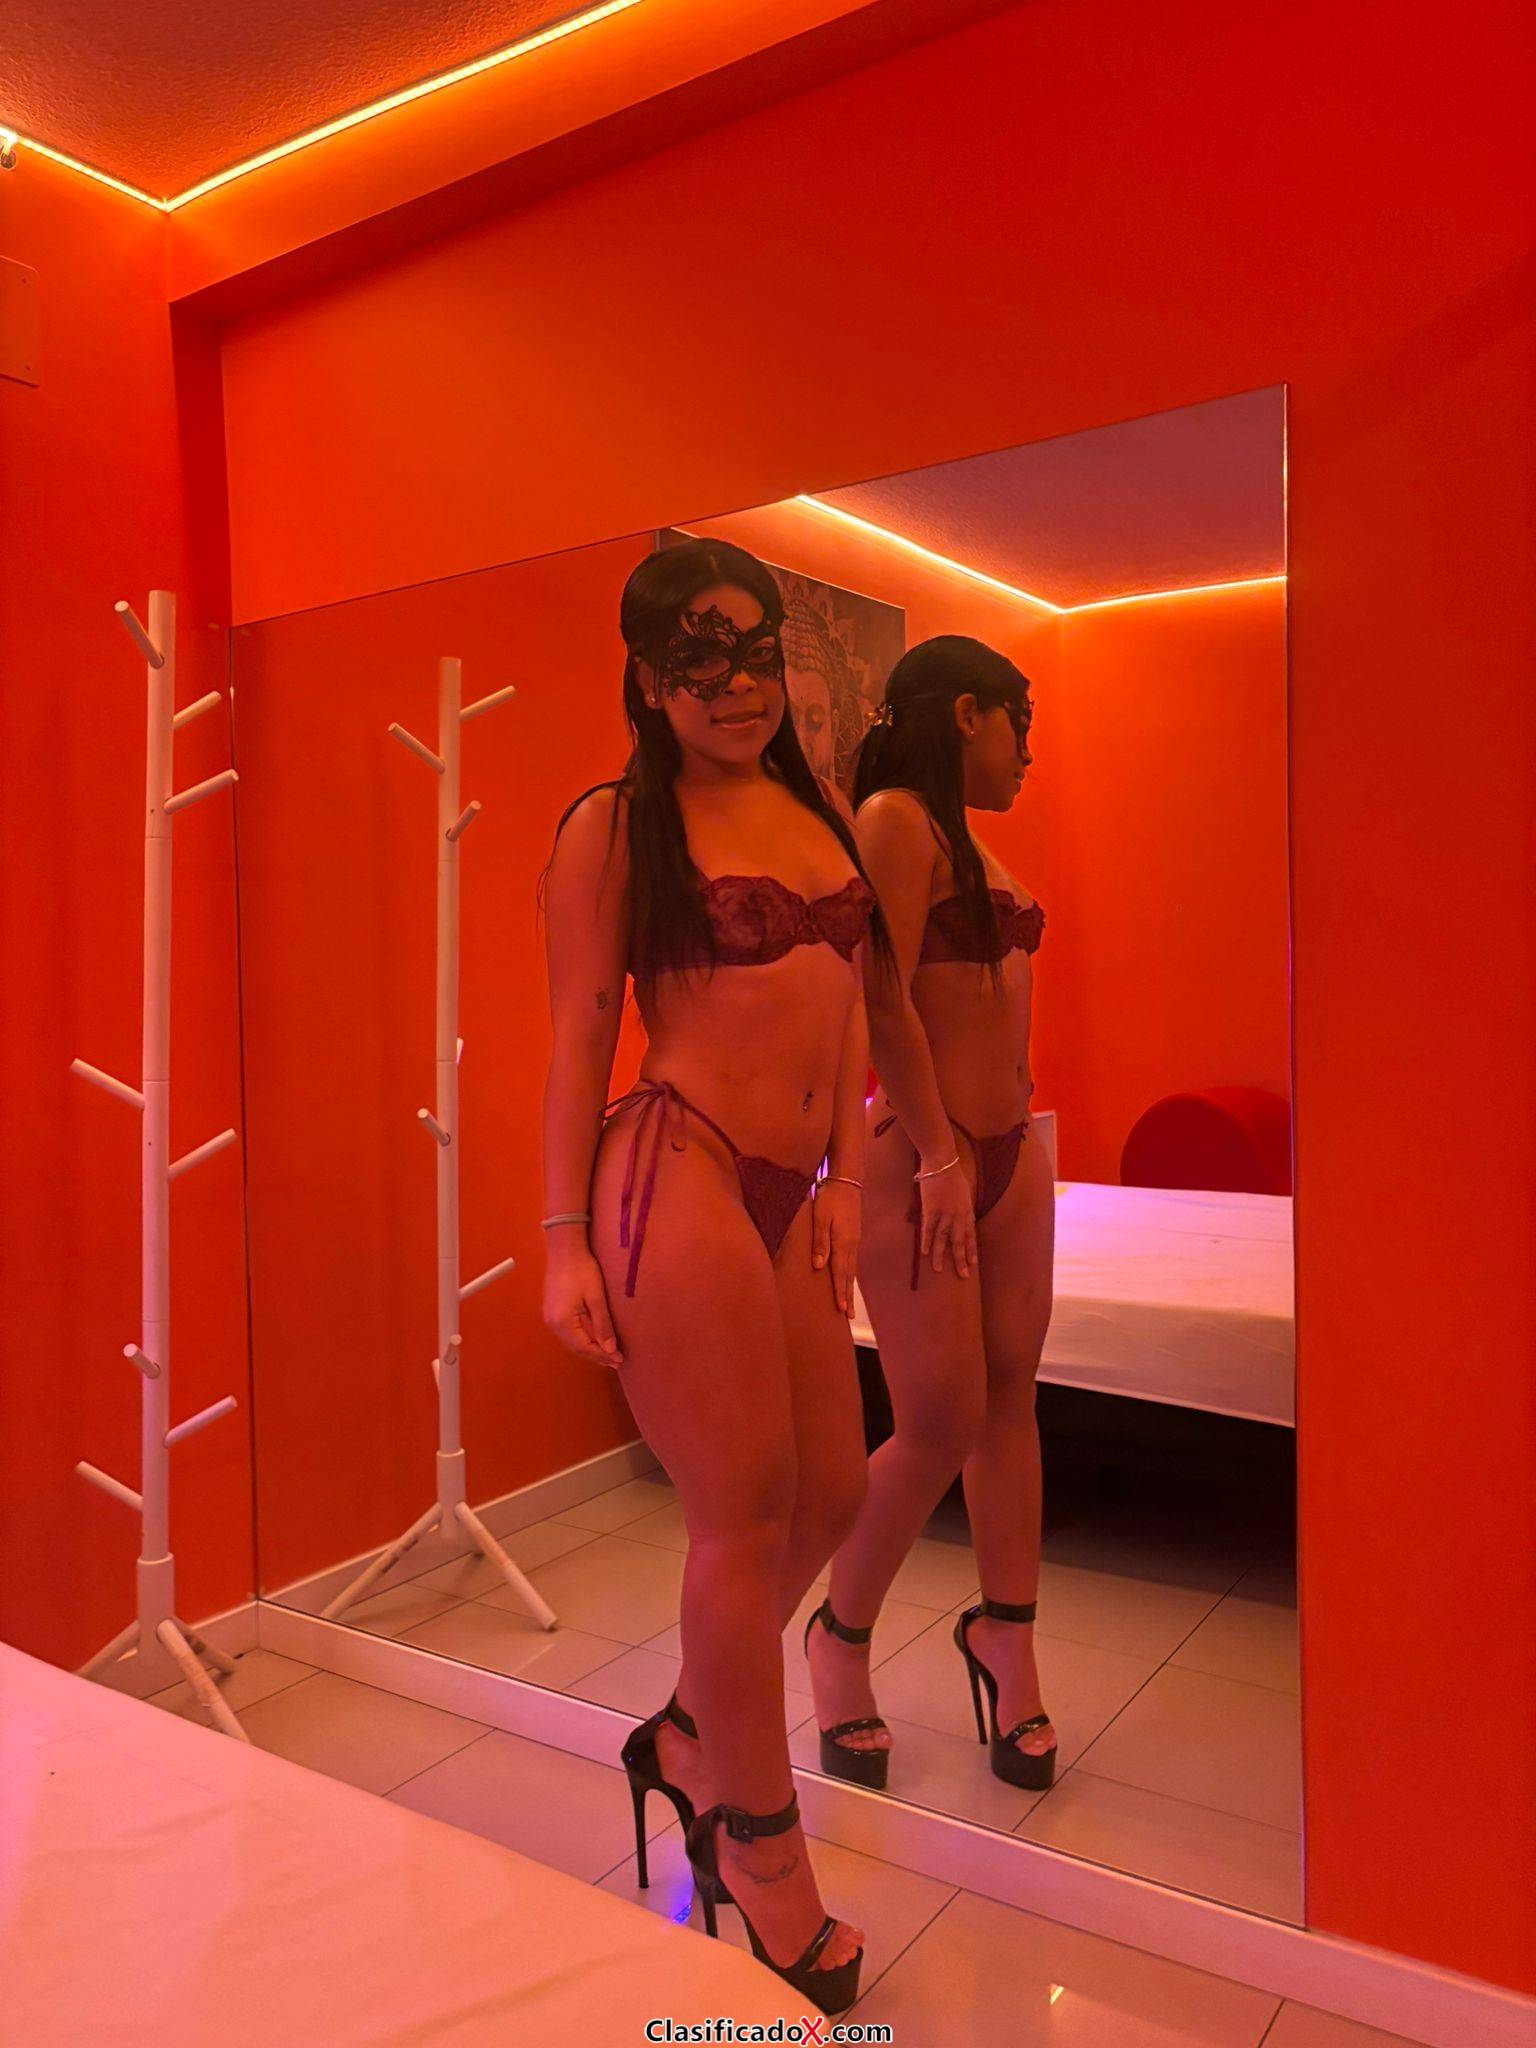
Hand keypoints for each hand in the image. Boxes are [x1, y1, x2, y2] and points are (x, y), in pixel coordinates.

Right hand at [542, 1242, 624, 1367]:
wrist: (565, 1248)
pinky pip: (568, 1331)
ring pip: (571, 1340)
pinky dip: (582, 1338)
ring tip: (608, 1353)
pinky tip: (594, 1339)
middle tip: (617, 1360)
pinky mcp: (551, 1310)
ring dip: (590, 1348)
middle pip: (576, 1347)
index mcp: (562, 1321)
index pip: (584, 1347)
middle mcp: (551, 1322)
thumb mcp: (596, 1297)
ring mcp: (549, 1316)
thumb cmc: (582, 1269)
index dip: (602, 1355)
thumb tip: (610, 1349)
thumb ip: (603, 1325)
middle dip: (597, 1355)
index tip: (620, 1360)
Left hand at [811, 1178, 861, 1317]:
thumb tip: (819, 1266)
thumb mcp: (820, 1217)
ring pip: (851, 1270)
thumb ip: (820, 1241)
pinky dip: (849, 1275)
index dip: (840, 1292)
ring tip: (848, 1306)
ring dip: (849, 1288)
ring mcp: (854, 1241)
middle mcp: (851, 1245)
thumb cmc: (830, 1197)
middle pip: (849, 1276)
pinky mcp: (853, 1236)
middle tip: (848, 1317)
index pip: (840, 1273)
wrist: (847, 1180)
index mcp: (843, 1242)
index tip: (841, 1310)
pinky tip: (847, 1281)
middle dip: (848, 1297)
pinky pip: (852, 1261)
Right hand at [917, 1156, 976, 1278]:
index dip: (971, 1250)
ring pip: (943, 1239)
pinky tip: (924, 1253)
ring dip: (941, 1255)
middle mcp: (958, 1215)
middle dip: (961, 1259)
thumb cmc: (953, 1173)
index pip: (971, 1235)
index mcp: (967, 1210)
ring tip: (939, 1270)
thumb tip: (963, 1215)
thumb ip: (964, 1205)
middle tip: (963, 1276)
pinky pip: (928, 1229)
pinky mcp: (930, 1209)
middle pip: (959, 1241)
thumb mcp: (965, 1191)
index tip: (973, 1264)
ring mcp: (944, 1213)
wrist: (942, 1162)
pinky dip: (926, 1241)